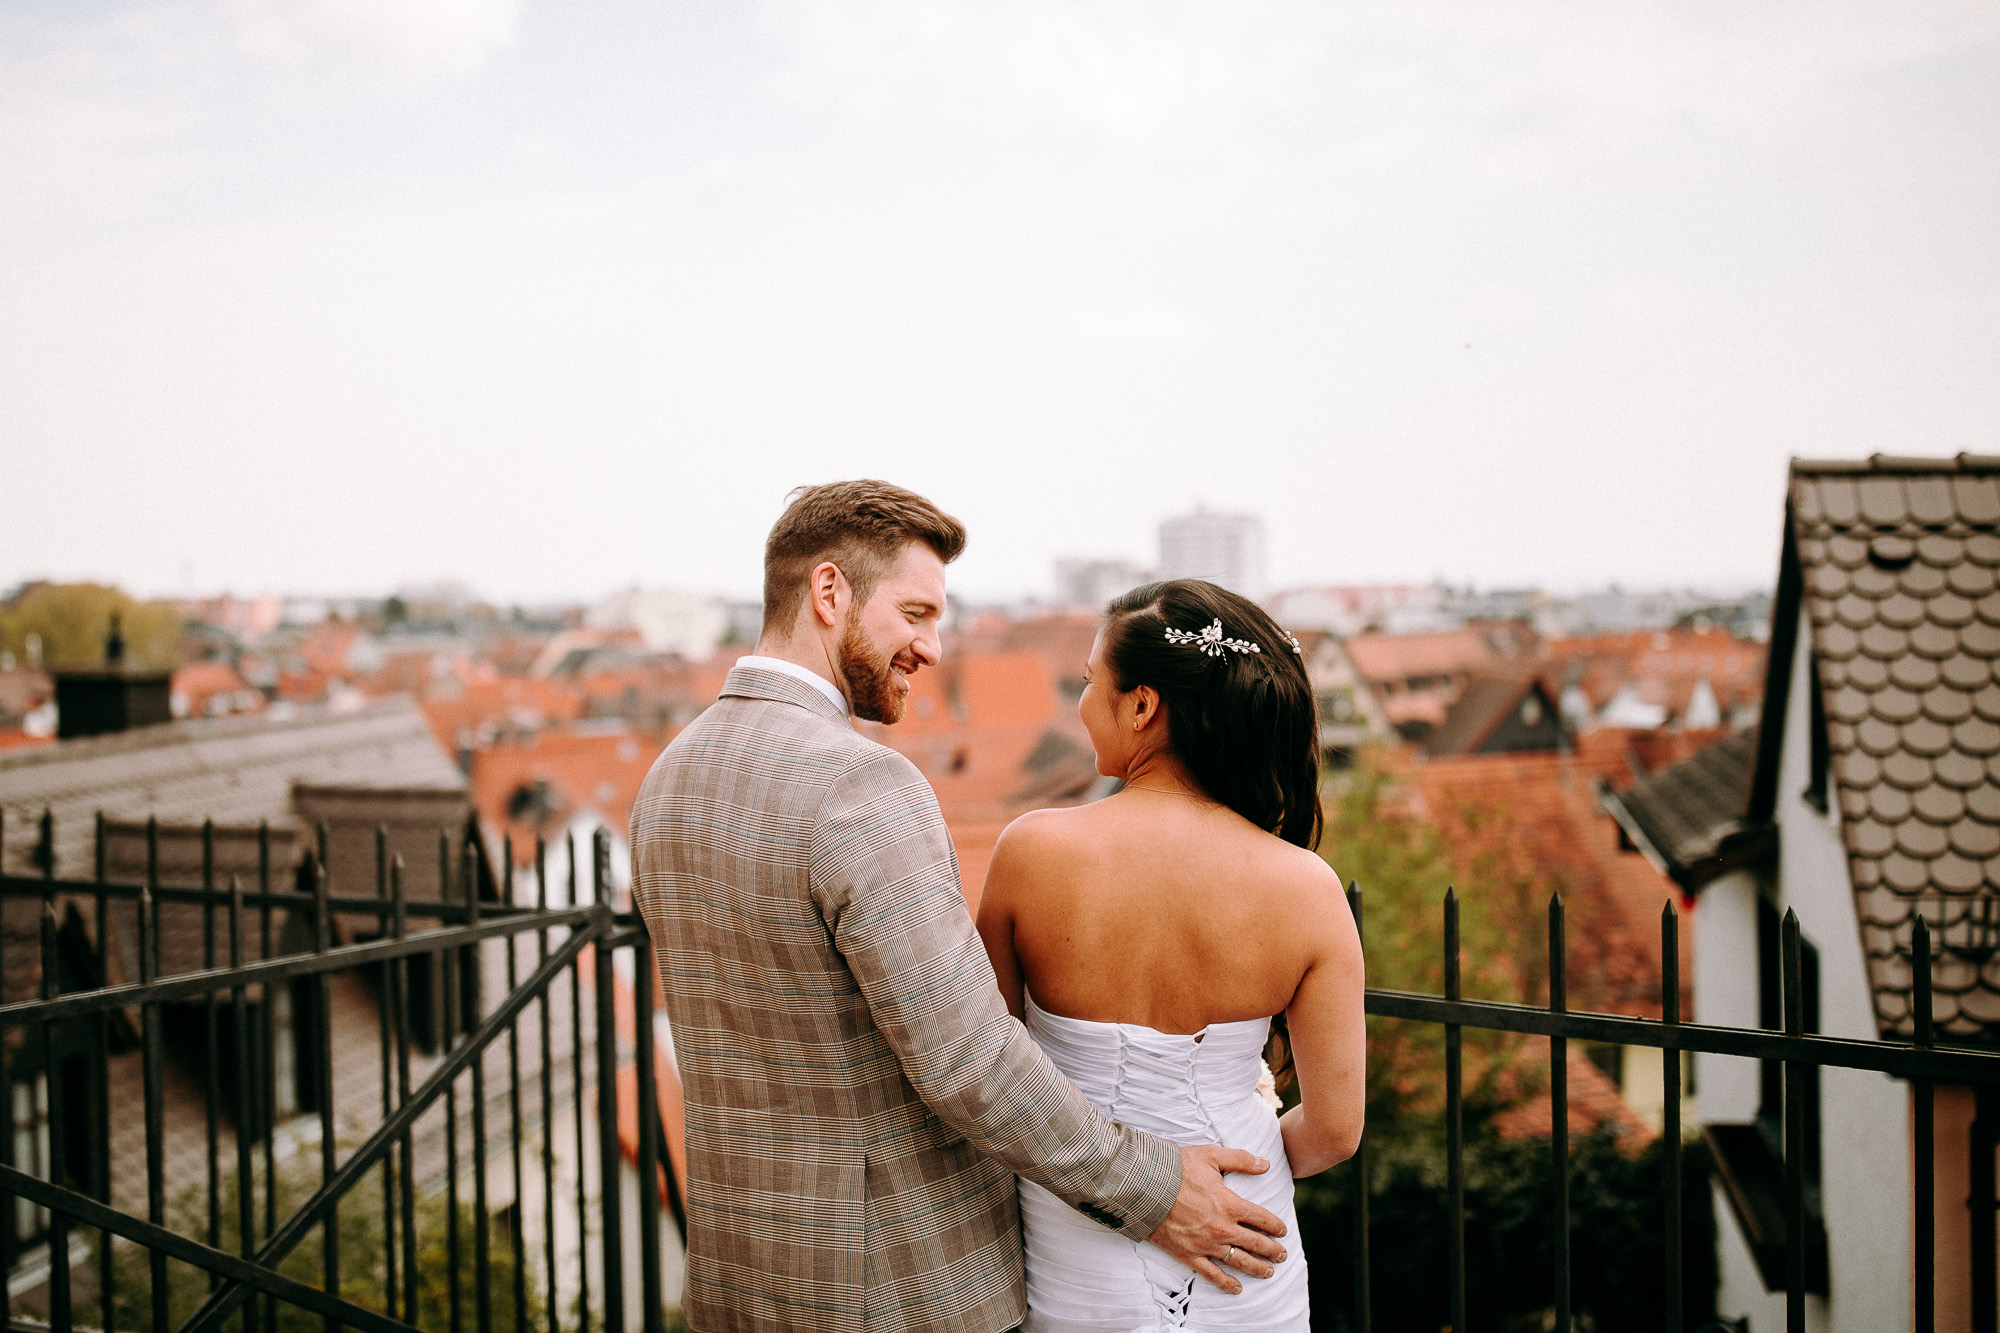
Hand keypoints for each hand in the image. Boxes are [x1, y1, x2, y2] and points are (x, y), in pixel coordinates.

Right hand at [1146, 1145, 1288, 1294]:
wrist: (1144, 1187)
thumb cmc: (1177, 1168)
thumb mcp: (1211, 1155)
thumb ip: (1241, 1160)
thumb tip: (1266, 1164)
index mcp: (1230, 1204)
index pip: (1261, 1218)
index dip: (1275, 1226)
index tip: (1282, 1230)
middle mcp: (1222, 1228)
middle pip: (1255, 1243)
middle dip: (1272, 1250)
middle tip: (1282, 1255)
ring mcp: (1206, 1244)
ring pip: (1239, 1261)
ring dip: (1257, 1268)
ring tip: (1268, 1272)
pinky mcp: (1189, 1255)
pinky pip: (1212, 1274)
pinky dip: (1226, 1283)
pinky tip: (1237, 1288)